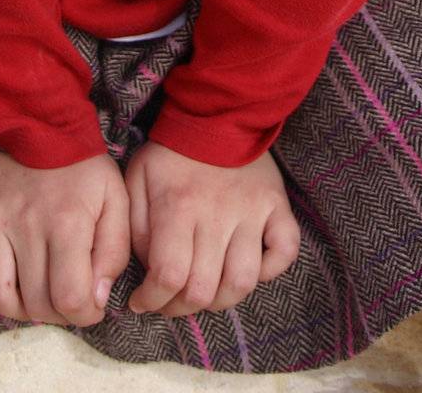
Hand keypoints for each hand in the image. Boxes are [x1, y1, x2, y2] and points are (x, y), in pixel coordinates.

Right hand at [0, 145, 130, 326]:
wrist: (39, 117)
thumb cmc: (82, 165)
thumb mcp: (115, 199)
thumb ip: (114, 251)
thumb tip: (96, 298)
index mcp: (67, 222)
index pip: (70, 299)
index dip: (83, 316)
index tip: (89, 307)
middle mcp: (25, 224)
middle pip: (34, 302)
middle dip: (55, 314)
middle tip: (63, 300)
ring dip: (16, 307)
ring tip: (32, 294)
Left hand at [123, 139, 300, 317]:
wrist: (217, 113)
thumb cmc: (171, 151)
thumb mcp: (137, 178)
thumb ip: (136, 226)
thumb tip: (148, 269)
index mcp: (178, 205)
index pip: (169, 275)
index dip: (152, 300)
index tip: (141, 302)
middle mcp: (218, 213)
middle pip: (204, 289)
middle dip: (180, 308)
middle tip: (170, 302)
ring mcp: (253, 211)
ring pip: (243, 281)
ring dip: (221, 300)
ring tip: (204, 293)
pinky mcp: (277, 205)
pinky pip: (285, 251)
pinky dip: (270, 271)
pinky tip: (249, 269)